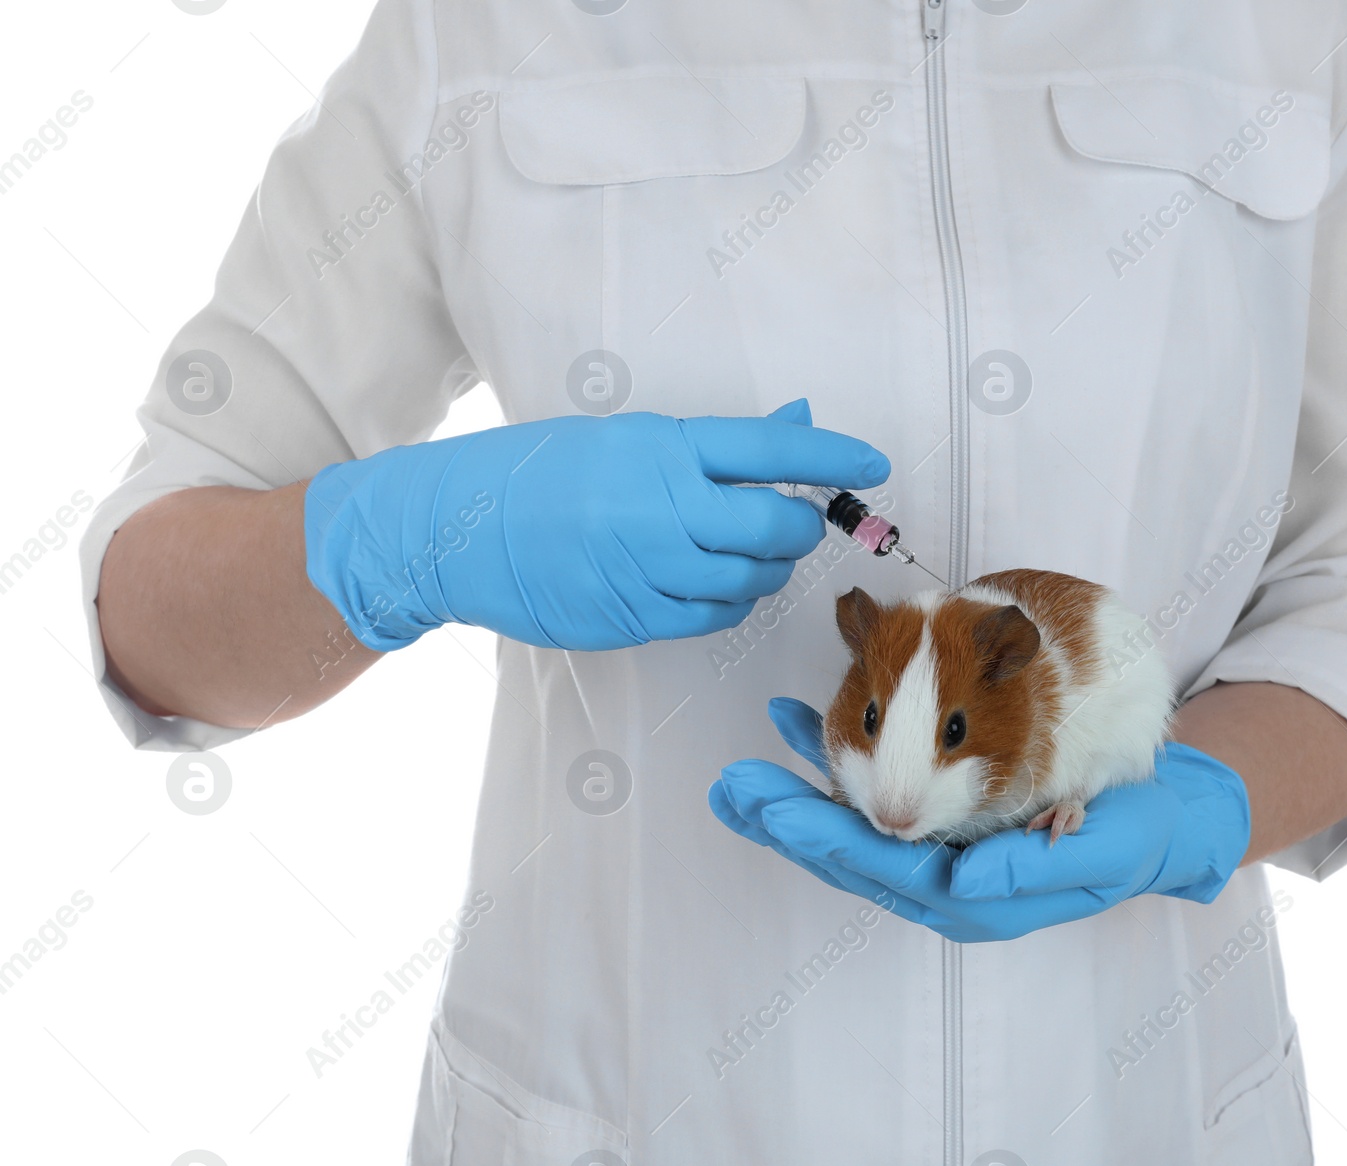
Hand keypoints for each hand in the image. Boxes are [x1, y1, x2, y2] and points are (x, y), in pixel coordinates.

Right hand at [303, 399, 888, 650]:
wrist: (456, 530)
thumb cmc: (540, 473)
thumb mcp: (625, 440)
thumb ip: (711, 446)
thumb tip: (793, 428)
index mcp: (660, 450)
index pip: (769, 452)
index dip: (831, 458)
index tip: (872, 464)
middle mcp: (661, 508)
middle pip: (774, 529)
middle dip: (798, 530)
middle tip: (792, 525)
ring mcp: (647, 568)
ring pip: (749, 581)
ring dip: (762, 571)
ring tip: (738, 555)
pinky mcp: (633, 617)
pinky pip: (712, 617)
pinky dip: (727, 604)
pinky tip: (707, 585)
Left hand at [709, 698, 1250, 942]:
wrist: (1160, 828)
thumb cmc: (1134, 842)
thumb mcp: (1104, 854)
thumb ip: (1037, 868)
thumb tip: (966, 879)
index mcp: (974, 899)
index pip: (885, 867)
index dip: (827, 839)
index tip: (777, 815)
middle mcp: (942, 884)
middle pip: (849, 852)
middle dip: (788, 821)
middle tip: (732, 791)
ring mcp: (936, 856)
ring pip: (850, 827)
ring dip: (795, 798)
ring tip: (739, 777)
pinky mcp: (939, 825)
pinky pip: (874, 797)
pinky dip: (834, 764)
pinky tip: (796, 730)